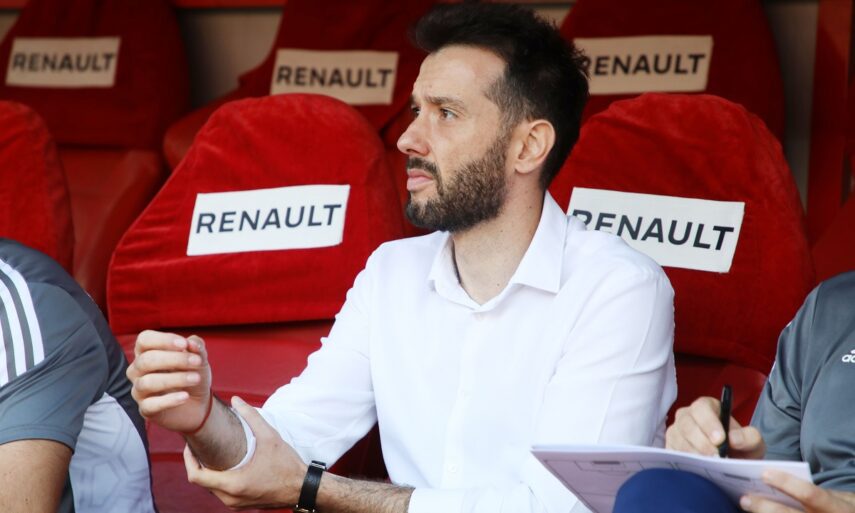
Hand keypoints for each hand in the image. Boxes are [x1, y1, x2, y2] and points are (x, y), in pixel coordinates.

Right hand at [127, 330, 211, 432]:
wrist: (198, 403)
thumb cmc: (193, 374)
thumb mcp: (199, 358)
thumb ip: (196, 346)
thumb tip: (192, 343)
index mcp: (147, 352)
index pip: (144, 340)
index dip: (163, 340)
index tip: (184, 344)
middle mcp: (138, 370)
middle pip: (146, 360)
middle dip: (174, 359)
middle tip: (197, 362)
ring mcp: (139, 390)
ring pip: (147, 382)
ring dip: (175, 379)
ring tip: (196, 378)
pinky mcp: (145, 409)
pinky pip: (150, 404)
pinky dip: (169, 400)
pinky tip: (185, 396)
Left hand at [183, 396, 307, 509]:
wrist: (303, 488)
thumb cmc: (287, 465)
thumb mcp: (269, 437)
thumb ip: (251, 416)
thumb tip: (236, 399)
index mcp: (233, 484)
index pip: (196, 476)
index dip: (188, 459)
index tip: (190, 446)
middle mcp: (231, 498)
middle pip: (201, 482)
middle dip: (197, 463)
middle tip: (198, 446)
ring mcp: (236, 504)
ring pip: (211, 488)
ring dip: (208, 472)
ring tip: (210, 454)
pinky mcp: (242, 504)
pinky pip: (221, 493)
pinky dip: (218, 479)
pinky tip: (225, 465)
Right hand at [666, 396, 765, 458]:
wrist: (730, 464)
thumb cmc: (740, 449)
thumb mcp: (753, 442)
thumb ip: (749, 437)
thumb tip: (733, 439)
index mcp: (707, 407)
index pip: (702, 408)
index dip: (709, 423)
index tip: (720, 439)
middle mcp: (687, 416)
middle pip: (686, 424)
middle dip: (701, 441)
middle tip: (715, 457)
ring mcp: (676, 431)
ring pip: (677, 438)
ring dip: (693, 453)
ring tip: (708, 465)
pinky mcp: (670, 447)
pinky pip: (671, 451)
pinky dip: (684, 461)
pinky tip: (697, 468)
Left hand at [740, 470, 854, 512]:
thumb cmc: (838, 509)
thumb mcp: (835, 499)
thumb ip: (810, 493)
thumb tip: (771, 483)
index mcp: (837, 508)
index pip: (811, 494)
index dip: (787, 483)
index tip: (764, 474)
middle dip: (765, 508)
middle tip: (745, 499)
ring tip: (747, 509)